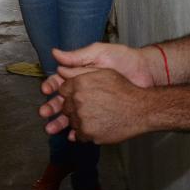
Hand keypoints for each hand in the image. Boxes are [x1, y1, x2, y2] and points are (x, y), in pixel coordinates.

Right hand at [38, 43, 158, 136]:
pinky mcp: (102, 115)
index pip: (59, 82)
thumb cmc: (123, 59)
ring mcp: (91, 104)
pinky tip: (73, 136)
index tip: (45, 90)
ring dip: (60, 123)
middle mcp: (82, 90)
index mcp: (78, 75)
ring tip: (51, 129)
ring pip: (71, 115)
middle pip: (61, 101)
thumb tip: (54, 53)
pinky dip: (78, 132)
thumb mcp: (99, 53)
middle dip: (51, 107)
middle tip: (44, 113)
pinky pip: (87, 125)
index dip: (50, 87)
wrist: (146, 73)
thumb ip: (77, 57)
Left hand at [57, 69, 152, 143]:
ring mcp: (82, 118)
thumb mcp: (103, 72)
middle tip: (89, 109)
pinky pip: (78, 135)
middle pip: (65, 107)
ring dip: (79, 121)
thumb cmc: (124, 89)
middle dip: (74, 108)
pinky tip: (96, 127)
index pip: (62, 90)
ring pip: (71, 121)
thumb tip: (61, 70)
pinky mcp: (88, 133)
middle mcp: (77, 100)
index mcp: (79, 84)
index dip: (70, 94)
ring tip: (96, 118)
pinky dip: (85, 132)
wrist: (140, 109)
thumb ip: (80, 71)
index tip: (78, 97)